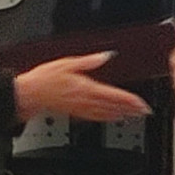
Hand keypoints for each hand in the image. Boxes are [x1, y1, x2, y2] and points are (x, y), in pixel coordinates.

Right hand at [13, 52, 151, 122]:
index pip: (114, 96)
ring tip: (133, 115)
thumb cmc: (45, 79)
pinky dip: (107, 118)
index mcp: (86, 88)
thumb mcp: (68, 63)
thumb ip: (89, 61)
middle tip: (144, 112)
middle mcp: (85, 101)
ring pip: (106, 114)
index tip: (142, 103)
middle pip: (114, 107)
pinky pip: (96, 117)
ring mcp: (81, 109)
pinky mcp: (75, 113)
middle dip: (130, 110)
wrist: (30, 94)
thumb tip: (106, 56)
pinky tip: (111, 118)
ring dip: (121, 115)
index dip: (130, 100)